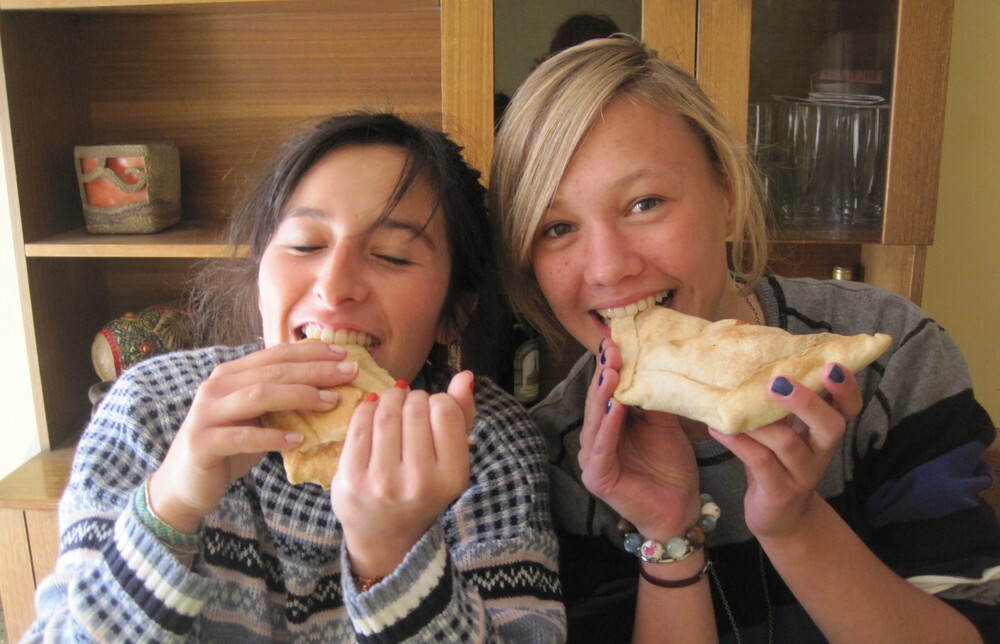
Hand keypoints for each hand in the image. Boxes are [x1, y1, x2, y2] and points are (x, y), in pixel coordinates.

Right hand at [149, 341, 357, 532]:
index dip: (312, 352)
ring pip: (259, 396)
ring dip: (299, 397)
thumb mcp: (257, 418)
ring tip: (331, 402)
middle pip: (273, 372)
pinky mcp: (203, 442)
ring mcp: (207, 413)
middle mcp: (216, 386)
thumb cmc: (229, 447)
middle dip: (315, 370)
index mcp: (231, 374)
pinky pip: (243, 437)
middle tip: (350, 374)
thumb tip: (329, 387)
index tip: (345, 354)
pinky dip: (273, 436)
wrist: (185, 484)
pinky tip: (299, 440)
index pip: (276, 355)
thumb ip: (280, 399)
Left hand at [331, 370, 475, 576]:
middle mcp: (419, 482)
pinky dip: (367, 408)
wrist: (385, 537)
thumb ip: (462, 416)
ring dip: (390, 398)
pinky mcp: (351, 479)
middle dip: (413, 398)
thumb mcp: (452, 461)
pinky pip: (359, 424)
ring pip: (386, 413)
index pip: (445, 411)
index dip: (438, 400)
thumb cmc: (424, 490)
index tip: (433, 410)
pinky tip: (374, 409)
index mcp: (452, 477)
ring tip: (393, 402)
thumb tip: (466, 376)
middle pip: (415, 408)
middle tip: (411, 406)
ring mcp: (382, 481)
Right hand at [578, 340, 701, 539]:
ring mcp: (592, 459)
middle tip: (610, 348)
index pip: (606, 391)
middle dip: (604, 374)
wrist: (680, 508)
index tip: (615, 340)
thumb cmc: (671, 468)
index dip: (609, 366)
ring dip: (602, 395)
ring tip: (610, 371)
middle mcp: (596, 440)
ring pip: (596, 421)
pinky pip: (602, 447)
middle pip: (597, 401)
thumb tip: (651, 362)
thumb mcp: (664, 424)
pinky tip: (615, 406)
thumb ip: (652, 400)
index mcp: (609, 426)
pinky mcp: (597, 477)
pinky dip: (608, 426)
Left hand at [710, 362, 861, 538]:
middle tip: (779, 381)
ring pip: (788, 444)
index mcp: (823, 430)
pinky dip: (739, 443)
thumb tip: (751, 357)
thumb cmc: (778, 461)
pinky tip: (718, 429)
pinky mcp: (780, 492)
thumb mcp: (785, 429)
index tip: (832, 364)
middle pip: (831, 426)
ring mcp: (802, 474)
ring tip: (737, 405)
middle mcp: (820, 451)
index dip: (846, 388)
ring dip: (763, 423)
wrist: (780, 517)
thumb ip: (778, 402)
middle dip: (808, 402)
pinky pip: (761, 463)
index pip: (848, 407)